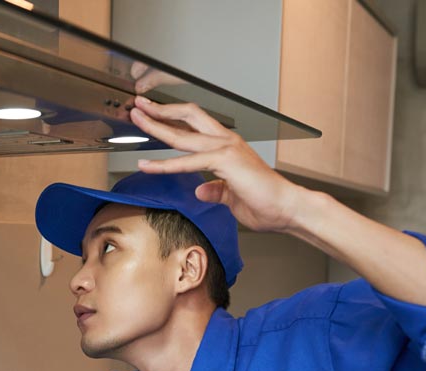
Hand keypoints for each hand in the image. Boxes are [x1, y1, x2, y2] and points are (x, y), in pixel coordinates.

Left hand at [129, 96, 303, 233]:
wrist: (287, 208)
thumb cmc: (266, 203)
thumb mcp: (231, 195)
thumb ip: (216, 189)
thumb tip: (202, 188)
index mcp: (228, 145)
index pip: (195, 123)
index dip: (173, 116)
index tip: (152, 114)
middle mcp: (227, 141)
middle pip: (188, 116)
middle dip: (161, 110)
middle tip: (138, 106)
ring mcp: (227, 148)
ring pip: (183, 134)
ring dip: (156, 126)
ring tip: (137, 120)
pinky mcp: (226, 161)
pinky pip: (188, 161)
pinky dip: (164, 163)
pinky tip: (147, 165)